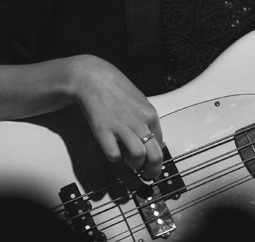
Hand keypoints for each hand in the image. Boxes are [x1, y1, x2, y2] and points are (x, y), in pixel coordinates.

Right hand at [69, 55, 164, 179]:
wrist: (93, 78)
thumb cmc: (115, 89)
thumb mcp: (139, 102)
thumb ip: (147, 121)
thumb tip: (155, 140)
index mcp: (150, 114)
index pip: (161, 143)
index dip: (157, 156)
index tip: (153, 163)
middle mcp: (139, 122)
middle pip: (155, 154)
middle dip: (153, 170)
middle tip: (149, 176)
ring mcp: (121, 127)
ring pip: (138, 156)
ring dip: (135, 164)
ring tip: (130, 162)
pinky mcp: (104, 131)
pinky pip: (114, 155)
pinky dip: (115, 158)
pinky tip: (113, 150)